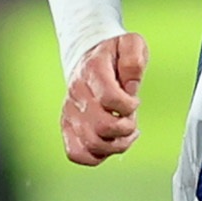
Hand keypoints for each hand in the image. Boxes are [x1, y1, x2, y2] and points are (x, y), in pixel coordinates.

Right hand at [61, 33, 148, 165]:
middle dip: (125, 128)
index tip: (133, 101)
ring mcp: (70, 111)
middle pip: (102, 127)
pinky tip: (109, 144)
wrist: (89, 57)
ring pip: (92, 144)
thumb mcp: (130, 44)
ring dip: (116, 144)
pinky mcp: (67, 126)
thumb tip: (130, 85)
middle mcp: (77, 92)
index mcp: (92, 70)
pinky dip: (97, 156)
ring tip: (123, 133)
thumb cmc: (113, 55)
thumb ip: (134, 60)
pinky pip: (76, 153)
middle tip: (130, 119)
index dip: (129, 106)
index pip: (110, 98)